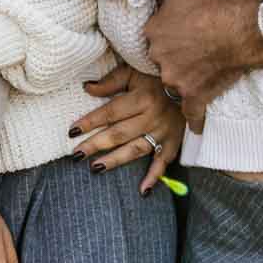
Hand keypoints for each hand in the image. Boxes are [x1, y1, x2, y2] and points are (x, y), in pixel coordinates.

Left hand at [71, 64, 185, 194]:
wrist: (191, 83)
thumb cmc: (157, 76)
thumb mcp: (134, 71)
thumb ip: (111, 81)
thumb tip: (87, 88)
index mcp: (142, 98)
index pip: (110, 113)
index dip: (90, 122)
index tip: (72, 131)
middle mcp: (152, 117)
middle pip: (119, 133)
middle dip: (95, 144)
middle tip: (76, 155)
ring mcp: (164, 132)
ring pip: (136, 149)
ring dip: (115, 160)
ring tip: (95, 168)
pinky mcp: (174, 142)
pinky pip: (163, 162)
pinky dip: (154, 177)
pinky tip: (142, 191)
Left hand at [145, 0, 262, 131]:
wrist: (246, 28)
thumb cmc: (218, 1)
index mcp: (153, 30)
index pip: (154, 35)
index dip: (169, 33)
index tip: (182, 31)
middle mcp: (158, 56)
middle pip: (162, 59)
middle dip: (176, 56)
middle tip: (196, 49)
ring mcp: (175, 78)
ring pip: (175, 82)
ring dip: (186, 79)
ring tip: (203, 71)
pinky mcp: (194, 95)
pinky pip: (191, 112)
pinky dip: (195, 118)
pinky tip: (197, 125)